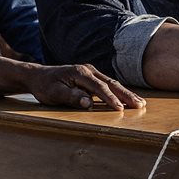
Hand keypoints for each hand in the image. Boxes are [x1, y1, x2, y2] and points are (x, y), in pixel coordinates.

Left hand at [23, 64, 142, 111]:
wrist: (38, 76)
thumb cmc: (45, 86)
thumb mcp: (54, 93)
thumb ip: (71, 97)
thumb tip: (88, 103)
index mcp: (80, 72)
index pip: (99, 87)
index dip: (110, 98)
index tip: (120, 109)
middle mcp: (88, 70)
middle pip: (111, 83)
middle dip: (126, 95)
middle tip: (140, 105)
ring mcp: (90, 72)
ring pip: (112, 83)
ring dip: (125, 93)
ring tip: (140, 103)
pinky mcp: (90, 77)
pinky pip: (107, 85)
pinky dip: (118, 92)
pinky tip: (127, 99)